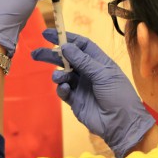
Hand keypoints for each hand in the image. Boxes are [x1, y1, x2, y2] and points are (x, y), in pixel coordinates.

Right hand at [32, 29, 155, 157]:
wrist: (121, 124)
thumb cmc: (118, 95)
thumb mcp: (103, 74)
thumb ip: (84, 61)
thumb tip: (66, 46)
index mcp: (98, 62)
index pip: (80, 45)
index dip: (66, 38)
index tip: (49, 33)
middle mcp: (88, 72)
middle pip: (67, 59)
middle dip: (52, 55)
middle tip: (36, 53)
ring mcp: (81, 86)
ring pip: (63, 74)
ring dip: (58, 73)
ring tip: (58, 76)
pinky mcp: (75, 100)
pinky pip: (63, 91)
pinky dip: (61, 88)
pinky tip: (65, 89)